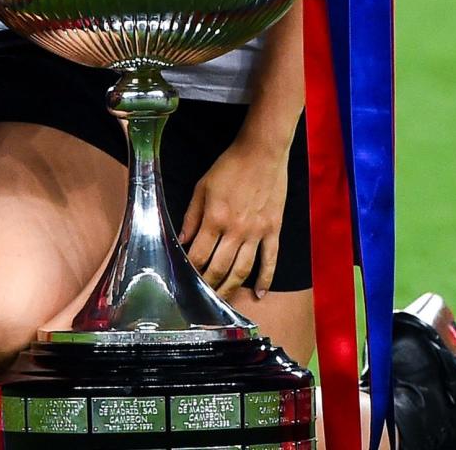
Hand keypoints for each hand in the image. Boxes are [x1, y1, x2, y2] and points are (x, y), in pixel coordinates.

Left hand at [178, 134, 288, 297]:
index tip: (184, 281)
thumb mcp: (202, 187)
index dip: (191, 271)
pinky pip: (270, 260)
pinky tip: (260, 294)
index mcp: (215, 218)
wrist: (262, 153)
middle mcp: (236, 230)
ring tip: (223, 302)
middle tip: (201, 299)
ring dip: (232, 288)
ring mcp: (257, 232)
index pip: (199, 255)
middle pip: (220, 268)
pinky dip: (265, 279)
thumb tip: (182, 239)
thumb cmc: (229, 167)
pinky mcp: (273, 230)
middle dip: (209, 286)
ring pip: (243, 270)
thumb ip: (191, 216)